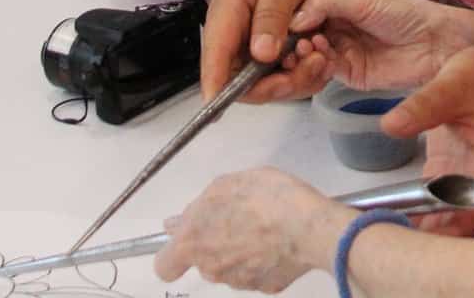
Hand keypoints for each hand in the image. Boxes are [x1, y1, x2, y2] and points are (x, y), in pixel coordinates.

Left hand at [153, 167, 337, 292]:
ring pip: (231, 266)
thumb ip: (197, 206)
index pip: (164, 265)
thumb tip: (177, 223)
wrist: (309, 226)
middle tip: (238, 217)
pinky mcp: (267, 287)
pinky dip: (264, 259)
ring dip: (240, 249)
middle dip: (215, 242)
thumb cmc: (264, 197)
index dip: (172, 251)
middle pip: (203, 260)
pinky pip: (258, 271)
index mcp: (194, 243)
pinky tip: (280, 239)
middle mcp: (212, 268)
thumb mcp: (225, 185)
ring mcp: (240, 282)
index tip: (187, 236)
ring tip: (265, 224)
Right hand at [200, 0, 317, 101]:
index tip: (225, 110)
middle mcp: (232, 36)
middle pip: (240, 81)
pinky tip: (317, 56)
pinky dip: (298, 70)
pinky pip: (277, 71)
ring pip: (262, 80)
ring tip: (320, 58)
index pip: (214, 63)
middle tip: (309, 69)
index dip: (218, 89)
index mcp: (225, 17)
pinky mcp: (265, 45)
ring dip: (292, 79)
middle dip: (275, 85)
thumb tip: (262, 55)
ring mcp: (248, 42)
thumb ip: (271, 17)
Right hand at [284, 0, 473, 92]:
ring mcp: (344, 54)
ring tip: (302, 48)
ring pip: (311, 56)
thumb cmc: (405, 13)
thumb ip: (329, 4)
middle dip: (293, 40)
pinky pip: (326, 72)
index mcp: (340, 8)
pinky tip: (315, 57)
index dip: (292, 19)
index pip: (306, 13)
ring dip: (302, 54)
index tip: (280, 22)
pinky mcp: (351, 75)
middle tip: (289, 40)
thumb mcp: (364, 0)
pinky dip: (317, 66)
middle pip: (304, 37)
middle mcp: (338, 30)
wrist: (437, 42)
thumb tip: (296, 16)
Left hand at [381, 40, 473, 236]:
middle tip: (382, 238)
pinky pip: (429, 197)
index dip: (447, 233)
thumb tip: (392, 124)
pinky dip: (410, 206)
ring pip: (440, 217)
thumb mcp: (456, 85)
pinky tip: (383, 211)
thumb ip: (424, 107)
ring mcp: (463, 177)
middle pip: (455, 225)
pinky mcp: (449, 168)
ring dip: (414, 225)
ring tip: (376, 230)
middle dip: (424, 238)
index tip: (415, 242)